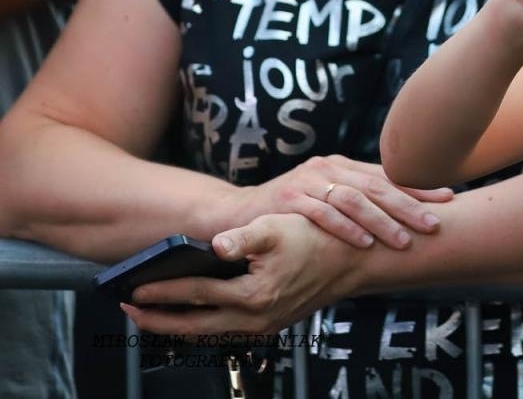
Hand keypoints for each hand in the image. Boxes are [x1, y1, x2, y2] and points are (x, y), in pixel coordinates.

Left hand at [122, 213, 359, 336]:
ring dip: (177, 326)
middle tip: (128, 311)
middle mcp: (255, 318)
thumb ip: (244, 237)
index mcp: (253, 295)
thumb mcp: (279, 227)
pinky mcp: (270, 324)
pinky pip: (225, 331)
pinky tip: (193, 314)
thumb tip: (214, 245)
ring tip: (153, 316)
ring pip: (207, 333)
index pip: (195, 295)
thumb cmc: (320, 239)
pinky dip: (201, 326)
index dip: (161, 293)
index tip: (134, 290)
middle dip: (156, 321)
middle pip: (192, 327)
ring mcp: (263, 325)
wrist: (355, 260)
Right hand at [223, 153, 451, 250]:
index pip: (387, 176)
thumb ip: (356, 201)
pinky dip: (345, 228)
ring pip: (353, 200)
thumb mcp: (324, 200)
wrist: (234, 214)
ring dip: (381, 221)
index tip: (448, 198)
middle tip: (434, 224)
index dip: (418, 188)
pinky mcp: (287, 199)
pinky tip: (363, 241)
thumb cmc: (288, 212)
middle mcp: (328, 168)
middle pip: (376, 187)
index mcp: (342, 167)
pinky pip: (322, 213)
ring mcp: (307, 182)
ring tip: (403, 240)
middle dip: (409, 206)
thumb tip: (402, 212)